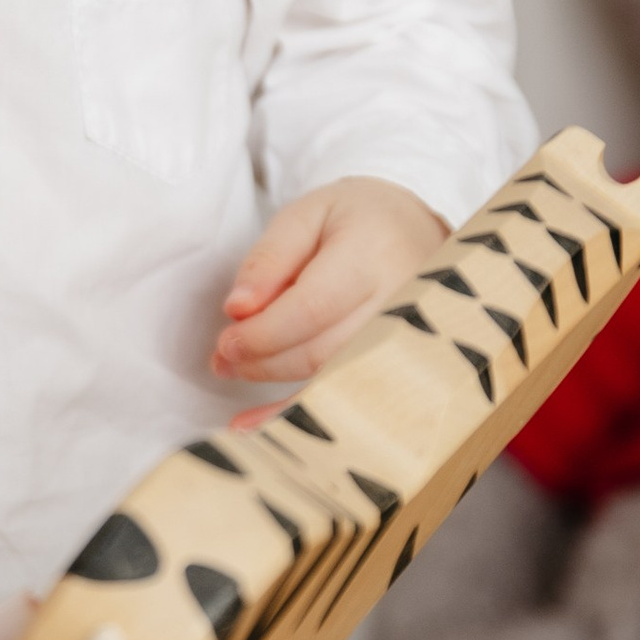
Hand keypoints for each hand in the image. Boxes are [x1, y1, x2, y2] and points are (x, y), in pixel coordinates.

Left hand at [210, 175, 447, 393]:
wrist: (416, 230)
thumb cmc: (356, 218)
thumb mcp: (307, 215)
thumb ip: (269, 259)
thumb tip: (237, 310)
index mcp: (373, 255)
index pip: (313, 308)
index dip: (264, 333)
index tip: (225, 341)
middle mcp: (400, 302)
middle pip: (321, 351)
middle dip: (262, 360)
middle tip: (223, 356)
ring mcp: (407, 340)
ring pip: (331, 380)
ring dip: (274, 384)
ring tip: (234, 370)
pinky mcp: (399, 363)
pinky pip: (345, 397)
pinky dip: (297, 413)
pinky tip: (254, 424)